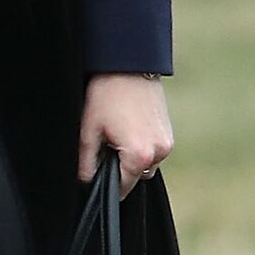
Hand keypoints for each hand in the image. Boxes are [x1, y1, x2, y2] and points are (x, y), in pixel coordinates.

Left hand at [78, 73, 172, 197]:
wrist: (128, 66)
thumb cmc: (105, 95)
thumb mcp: (88, 131)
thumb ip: (86, 162)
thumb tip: (86, 182)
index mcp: (139, 155)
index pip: (122, 189)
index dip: (105, 186)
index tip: (94, 177)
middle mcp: (159, 153)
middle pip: (135, 178)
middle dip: (119, 171)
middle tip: (102, 150)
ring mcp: (167, 143)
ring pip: (145, 166)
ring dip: (131, 160)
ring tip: (114, 137)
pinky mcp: (169, 133)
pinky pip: (153, 152)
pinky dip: (140, 148)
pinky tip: (126, 130)